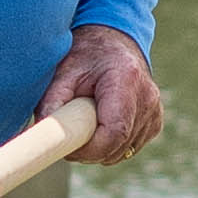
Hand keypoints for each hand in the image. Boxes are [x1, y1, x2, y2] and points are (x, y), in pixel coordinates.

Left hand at [44, 25, 160, 165]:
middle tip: (66, 142)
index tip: (66, 150)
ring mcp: (154, 111)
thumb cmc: (84, 57)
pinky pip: (131, 147)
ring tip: (81, 130)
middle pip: (119, 145)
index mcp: (125, 81)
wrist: (112, 44)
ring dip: (100, 151)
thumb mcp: (62, 73)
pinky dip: (111, 147)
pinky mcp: (154, 121)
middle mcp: (147, 97)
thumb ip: (51, 102)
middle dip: (90, 152)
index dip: (90, 149)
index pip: (115, 131)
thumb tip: (42, 133)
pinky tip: (97, 129)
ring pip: (125, 151)